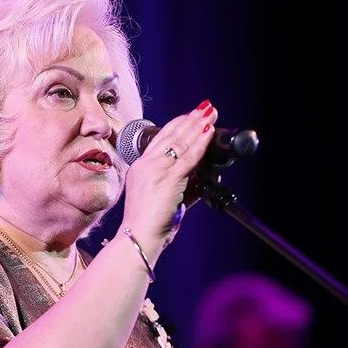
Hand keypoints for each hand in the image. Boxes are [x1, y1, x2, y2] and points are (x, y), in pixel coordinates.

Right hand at [120, 100, 217, 258]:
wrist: (138, 239)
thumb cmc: (150, 226)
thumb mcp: (166, 201)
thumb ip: (184, 187)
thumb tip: (205, 179)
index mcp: (140, 169)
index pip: (159, 140)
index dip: (176, 125)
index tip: (189, 116)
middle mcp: (145, 165)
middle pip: (170, 136)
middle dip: (189, 120)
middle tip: (205, 108)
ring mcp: (155, 171)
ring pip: (180, 142)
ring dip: (197, 125)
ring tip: (209, 113)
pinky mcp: (167, 180)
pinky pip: (188, 157)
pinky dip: (200, 143)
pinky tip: (208, 132)